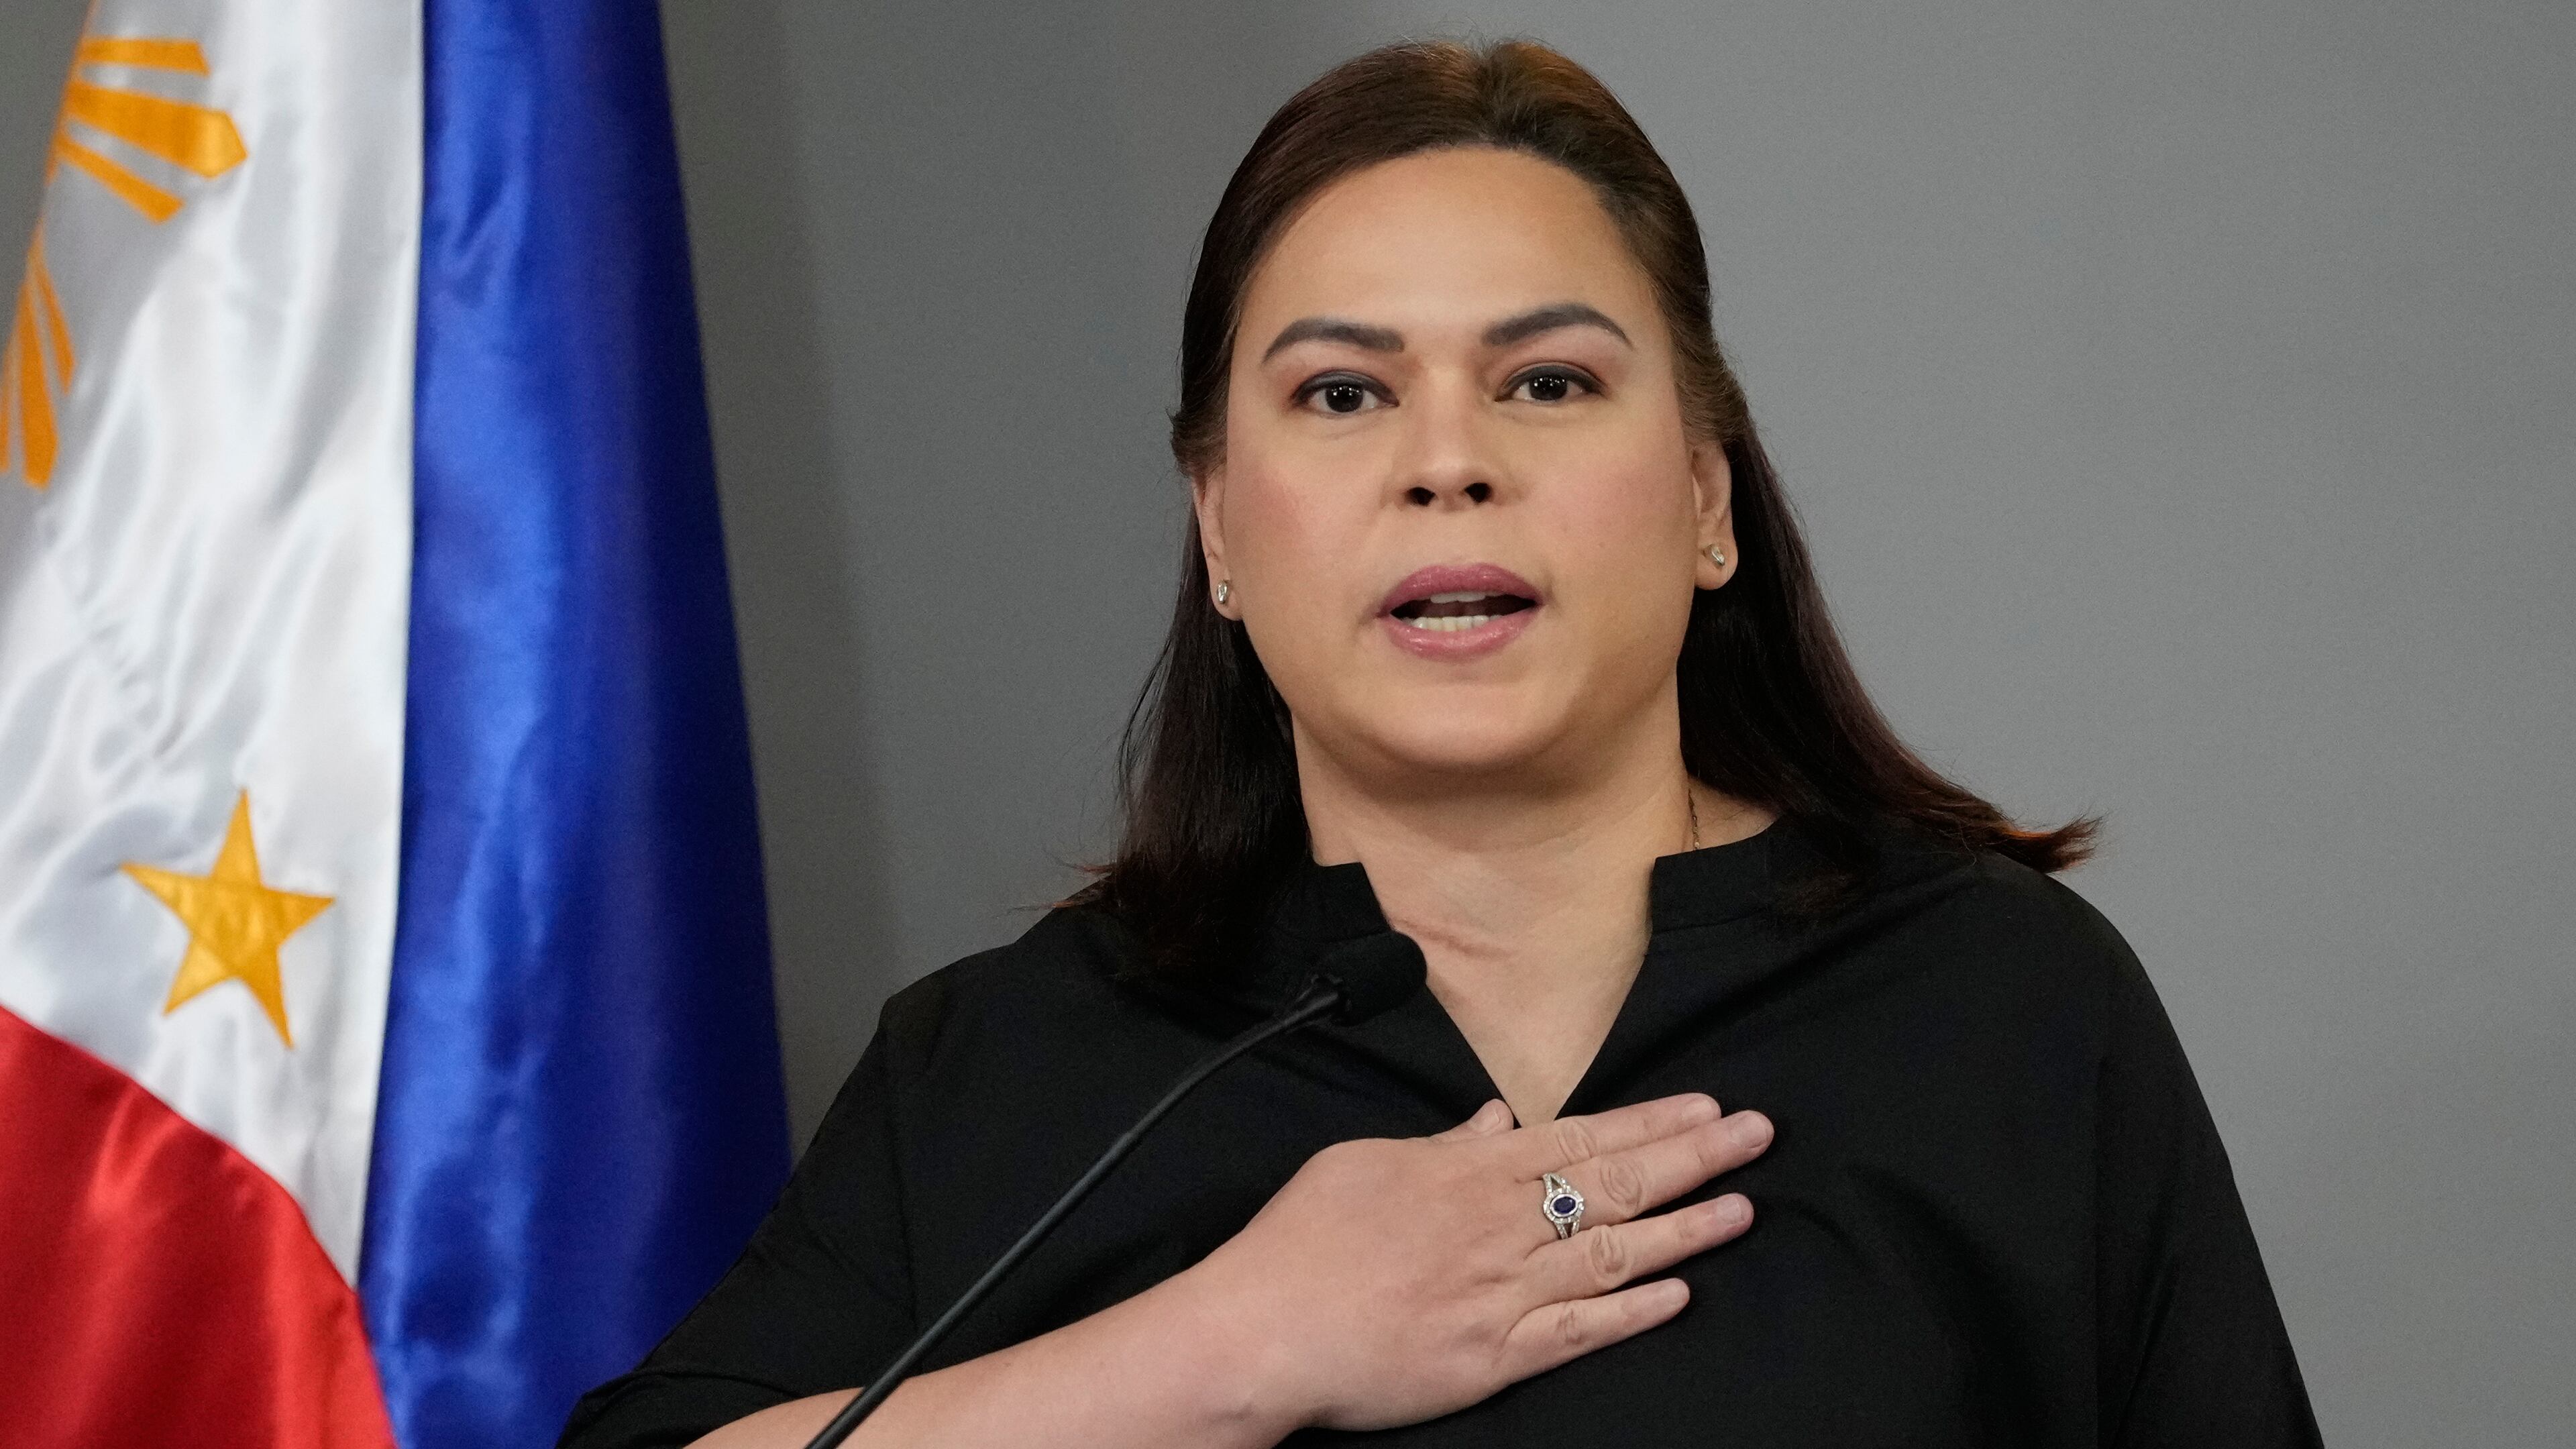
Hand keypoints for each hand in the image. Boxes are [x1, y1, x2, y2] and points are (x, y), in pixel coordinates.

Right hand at [1177, 1092, 1771, 1434]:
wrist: (1261, 1331)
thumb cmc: (1299, 1245)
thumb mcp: (1363, 1164)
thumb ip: (1442, 1144)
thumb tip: (1495, 1119)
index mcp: (1467, 1172)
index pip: (1579, 1138)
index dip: (1650, 1122)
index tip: (1705, 1109)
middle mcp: (1498, 1226)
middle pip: (1615, 1184)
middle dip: (1692, 1157)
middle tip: (1757, 1136)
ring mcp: (1502, 1293)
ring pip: (1614, 1252)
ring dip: (1685, 1228)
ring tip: (1742, 1207)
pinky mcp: (1496, 1357)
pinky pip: (1581, 1331)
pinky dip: (1635, 1311)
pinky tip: (1681, 1294)